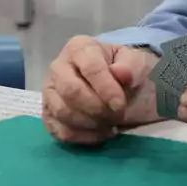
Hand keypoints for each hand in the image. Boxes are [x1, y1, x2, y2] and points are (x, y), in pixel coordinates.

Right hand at [43, 36, 157, 144]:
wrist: (124, 89)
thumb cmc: (127, 72)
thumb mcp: (137, 62)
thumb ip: (130, 66)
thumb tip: (120, 73)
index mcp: (79, 48)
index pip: (90, 68)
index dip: (107, 89)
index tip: (121, 105)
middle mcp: (58, 67)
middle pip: (71, 91)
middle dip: (97, 109)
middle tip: (117, 116)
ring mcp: (50, 92)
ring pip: (62, 112)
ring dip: (91, 124)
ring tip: (111, 124)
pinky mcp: (49, 115)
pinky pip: (59, 131)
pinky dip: (82, 137)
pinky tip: (101, 134)